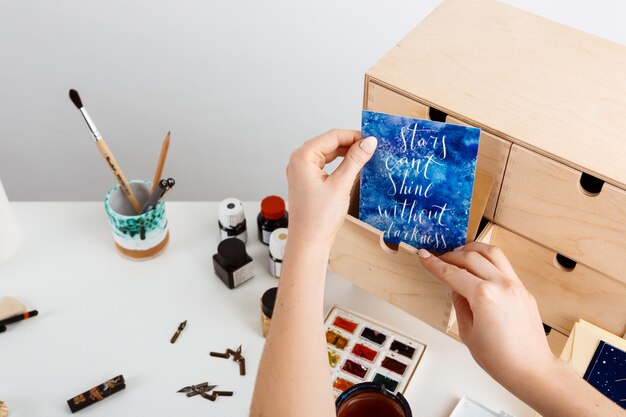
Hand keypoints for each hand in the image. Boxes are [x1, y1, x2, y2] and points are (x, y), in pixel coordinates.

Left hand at [286, 129, 376, 249]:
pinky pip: (325, 165)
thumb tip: (368, 142)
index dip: (353, 135)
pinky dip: (339, 164)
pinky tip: (353, 167)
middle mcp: (299, 162)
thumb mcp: (341, 185)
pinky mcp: (307, 182)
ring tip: (365, 156)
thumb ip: (355, 160)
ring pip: (327, 154)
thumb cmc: (318, 219)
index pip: (332, 137)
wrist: (309, 243)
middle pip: (329, 143)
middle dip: (350, 143)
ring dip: (346, 153)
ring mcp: (301, 172)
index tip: (372, 138)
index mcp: (302, 158)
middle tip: (372, 147)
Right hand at [418, 242, 556, 388]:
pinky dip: (488, 260)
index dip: (434, 264)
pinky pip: (504, 264)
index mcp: (484, 296)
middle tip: (438, 258)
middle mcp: (501, 285)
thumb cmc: (502, 358)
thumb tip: (456, 289)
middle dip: (451, 255)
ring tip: (460, 254)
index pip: (452, 273)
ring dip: (472, 249)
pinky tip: (480, 267)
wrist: (531, 369)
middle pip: (470, 257)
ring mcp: (515, 285)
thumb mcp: (467, 332)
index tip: (425, 256)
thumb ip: (459, 304)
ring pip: (491, 252)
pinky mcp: (523, 289)